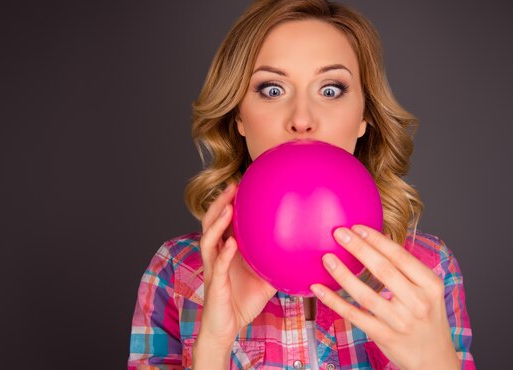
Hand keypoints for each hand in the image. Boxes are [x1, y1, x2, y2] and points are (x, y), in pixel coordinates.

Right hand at [197, 182, 276, 348]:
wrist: (227, 328)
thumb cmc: (244, 301)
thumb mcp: (266, 277)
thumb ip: (277, 262)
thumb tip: (303, 251)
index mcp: (226, 251)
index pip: (223, 221)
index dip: (228, 202)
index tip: (241, 184)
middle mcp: (216, 255)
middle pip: (211, 223)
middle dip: (219, 203)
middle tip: (232, 185)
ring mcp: (213, 269)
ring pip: (209, 239)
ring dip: (217, 222)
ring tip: (228, 207)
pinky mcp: (214, 284)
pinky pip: (218, 266)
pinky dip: (224, 253)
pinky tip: (232, 243)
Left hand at [310, 225, 459, 369]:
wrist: (435, 358)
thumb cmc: (428, 317)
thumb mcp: (429, 291)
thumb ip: (408, 269)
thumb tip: (377, 240)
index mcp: (430, 285)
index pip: (400, 256)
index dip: (377, 240)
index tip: (357, 227)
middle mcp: (417, 302)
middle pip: (383, 270)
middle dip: (358, 248)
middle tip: (339, 233)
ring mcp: (400, 321)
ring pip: (365, 294)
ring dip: (343, 274)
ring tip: (327, 258)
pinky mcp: (384, 335)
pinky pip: (354, 315)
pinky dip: (335, 301)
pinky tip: (319, 289)